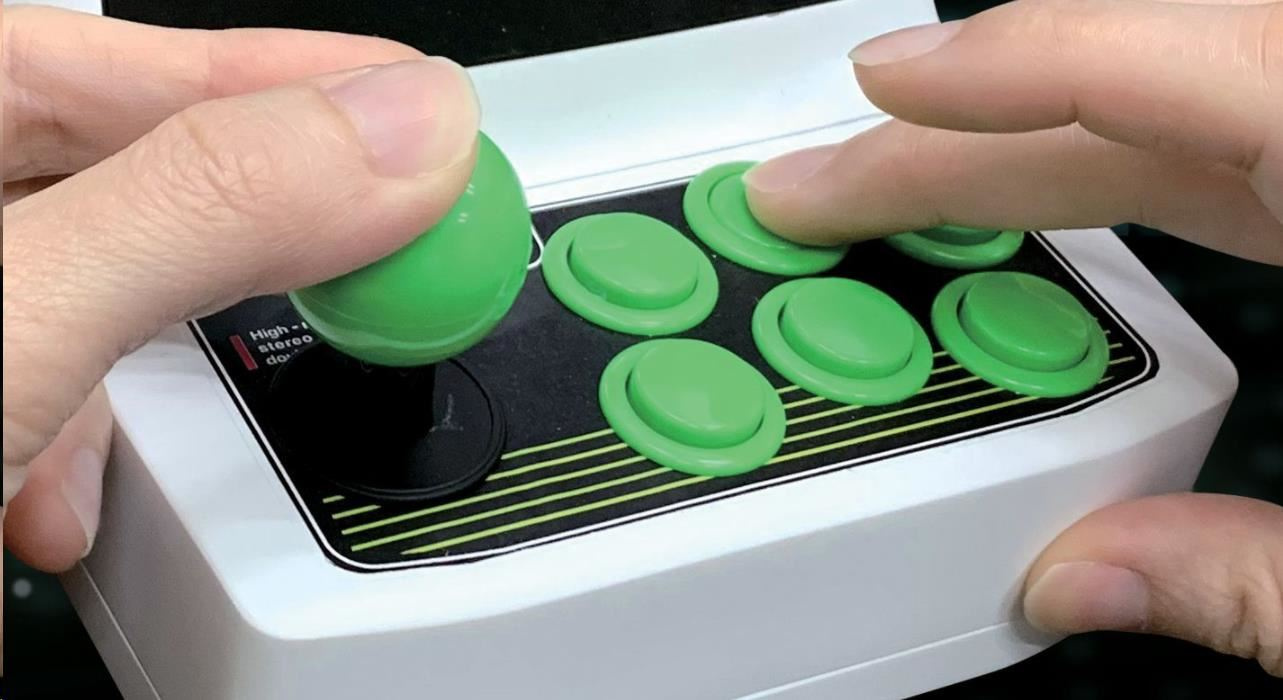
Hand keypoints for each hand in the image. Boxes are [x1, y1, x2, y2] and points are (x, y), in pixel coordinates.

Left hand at [3, 6, 479, 579]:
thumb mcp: (8, 322)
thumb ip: (205, 212)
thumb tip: (404, 134)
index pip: (139, 61)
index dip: (307, 83)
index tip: (436, 124)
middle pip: (138, 176)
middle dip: (265, 236)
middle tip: (392, 254)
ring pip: (105, 296)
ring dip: (173, 367)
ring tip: (221, 398)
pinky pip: (58, 397)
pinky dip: (102, 451)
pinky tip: (80, 502)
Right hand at [745, 0, 1282, 676]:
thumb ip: (1245, 581)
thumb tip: (1082, 577)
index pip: (1212, 61)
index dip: (1019, 62)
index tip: (878, 86)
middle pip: (1154, 94)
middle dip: (963, 143)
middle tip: (824, 198)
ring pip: (1178, 112)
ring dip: (1027, 153)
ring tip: (905, 209)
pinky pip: (1223, 147)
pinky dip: (1117, 167)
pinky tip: (1045, 220)